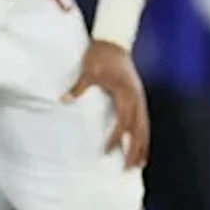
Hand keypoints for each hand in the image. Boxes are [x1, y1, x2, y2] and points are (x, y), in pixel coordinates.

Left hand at [66, 40, 148, 165]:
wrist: (114, 41)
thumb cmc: (100, 55)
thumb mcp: (88, 70)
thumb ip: (79, 86)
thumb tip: (64, 100)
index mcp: (126, 92)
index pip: (122, 121)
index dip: (116, 138)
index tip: (107, 151)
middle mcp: (137, 97)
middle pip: (139, 129)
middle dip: (135, 150)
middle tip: (128, 169)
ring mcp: (140, 97)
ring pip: (145, 127)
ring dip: (142, 146)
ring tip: (139, 165)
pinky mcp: (138, 97)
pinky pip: (144, 120)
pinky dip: (143, 135)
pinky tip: (141, 146)